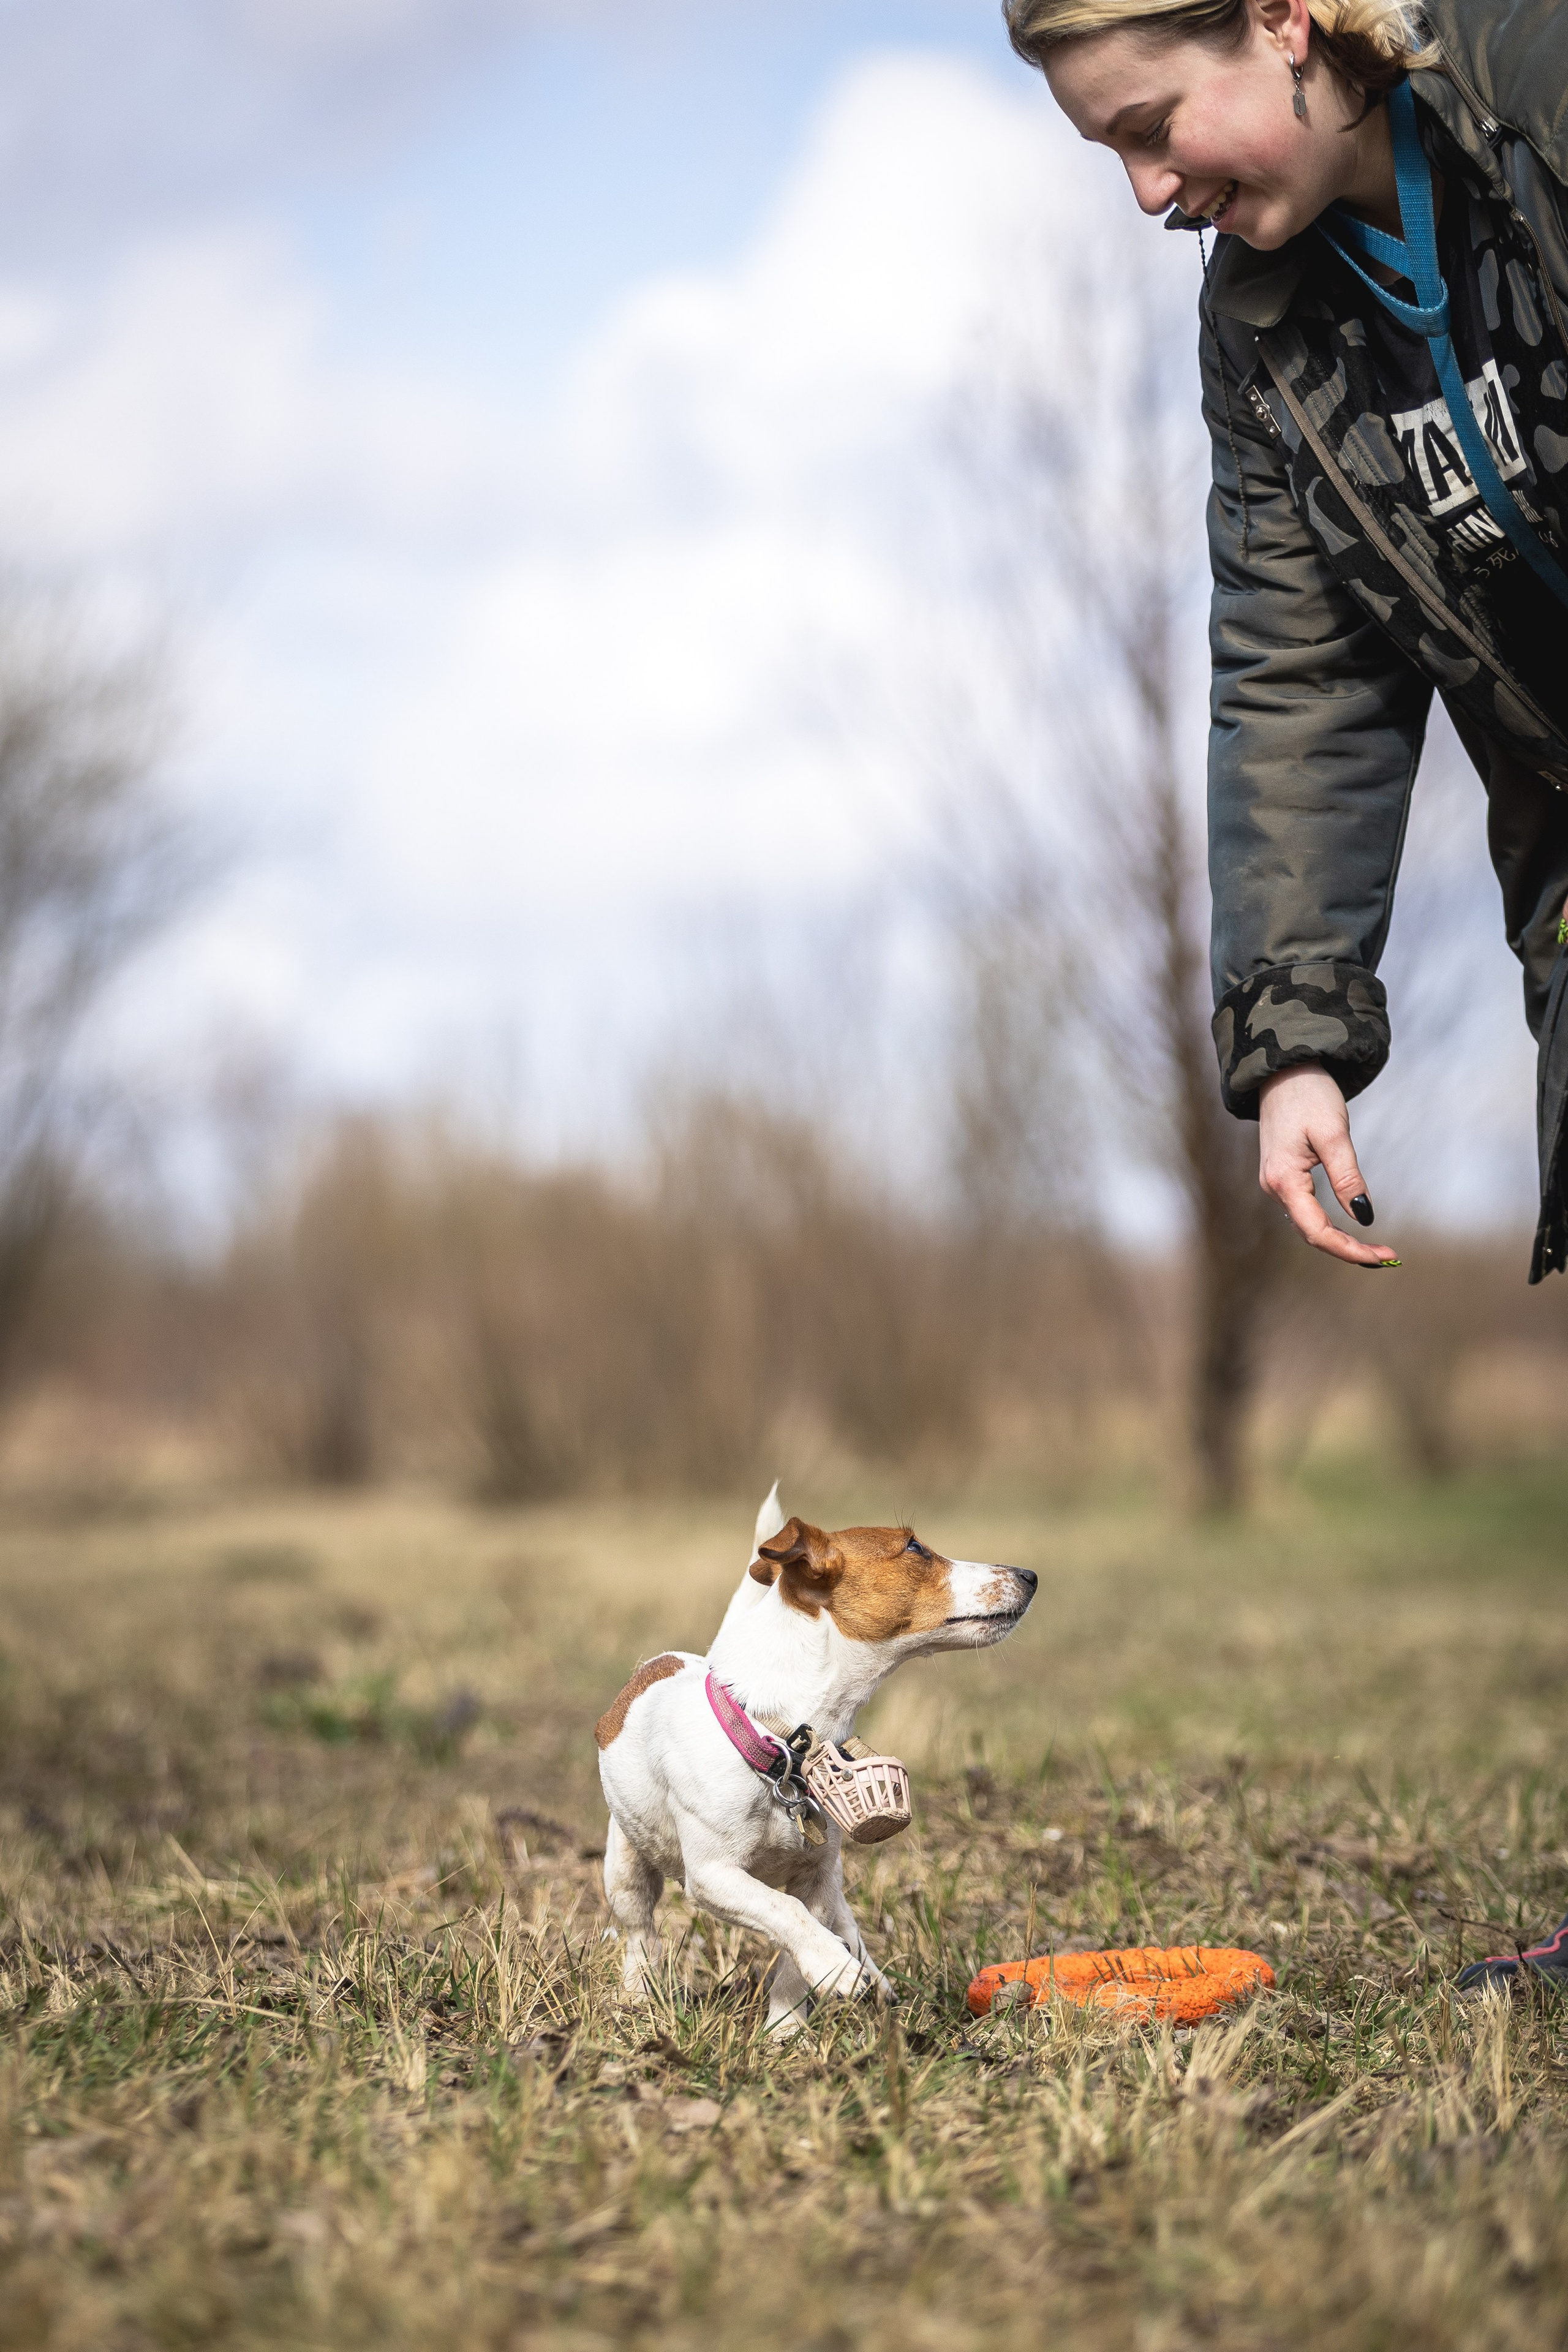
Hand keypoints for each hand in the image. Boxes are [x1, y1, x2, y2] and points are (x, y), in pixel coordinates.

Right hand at [1257, 1064, 1399, 1266]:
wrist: (1284, 1069)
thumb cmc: (1308, 1095)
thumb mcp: (1333, 1135)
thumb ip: (1347, 1178)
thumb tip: (1364, 1217)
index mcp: (1283, 1180)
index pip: (1317, 1231)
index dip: (1350, 1249)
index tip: (1384, 1255)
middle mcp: (1274, 1187)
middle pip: (1312, 1234)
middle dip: (1349, 1249)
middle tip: (1387, 1255)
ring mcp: (1277, 1182)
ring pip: (1308, 1225)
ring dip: (1340, 1240)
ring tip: (1373, 1247)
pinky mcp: (1284, 1175)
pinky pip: (1306, 1211)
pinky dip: (1329, 1224)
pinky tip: (1349, 1226)